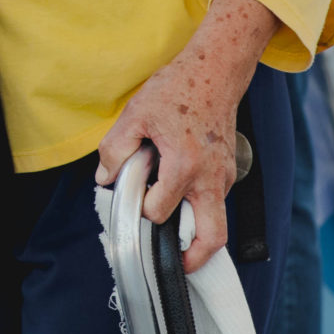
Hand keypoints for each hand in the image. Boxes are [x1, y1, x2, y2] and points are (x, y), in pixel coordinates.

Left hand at [96, 0, 277, 271]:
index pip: (160, 211)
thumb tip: (104, 179)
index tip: (131, 203)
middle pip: (212, 239)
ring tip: (173, 237)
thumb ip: (116, 149)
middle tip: (172, 263)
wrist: (216, 71)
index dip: (141, 211)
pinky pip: (217, 203)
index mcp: (185, 165)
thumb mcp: (136, 114)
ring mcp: (225, 177)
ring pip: (218, 224)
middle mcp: (210, 178)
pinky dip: (200, 211)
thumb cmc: (177, 89)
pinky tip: (179, 200)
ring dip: (197, 236)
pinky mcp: (229, 172)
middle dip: (192, 258)